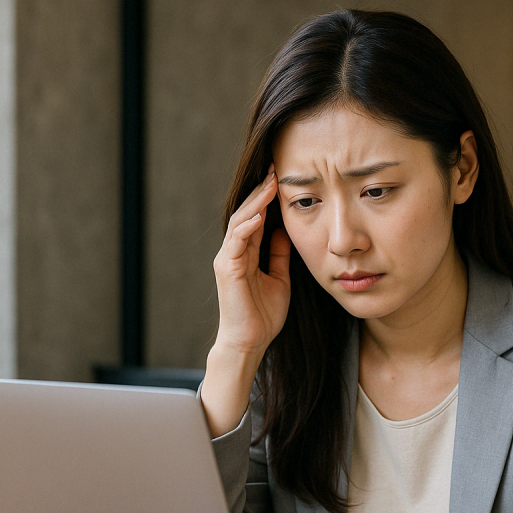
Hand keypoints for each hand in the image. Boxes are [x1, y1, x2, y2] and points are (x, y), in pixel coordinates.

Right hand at [212, 166, 290, 357]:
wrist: (250, 342)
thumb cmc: (263, 315)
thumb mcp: (279, 278)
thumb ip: (279, 255)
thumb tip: (286, 230)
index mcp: (246, 254)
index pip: (257, 218)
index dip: (268, 198)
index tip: (283, 179)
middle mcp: (234, 252)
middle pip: (246, 213)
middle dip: (261, 192)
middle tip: (276, 170)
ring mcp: (228, 259)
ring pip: (240, 222)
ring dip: (255, 202)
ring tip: (270, 184)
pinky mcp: (226, 269)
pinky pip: (236, 242)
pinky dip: (247, 226)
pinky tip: (260, 214)